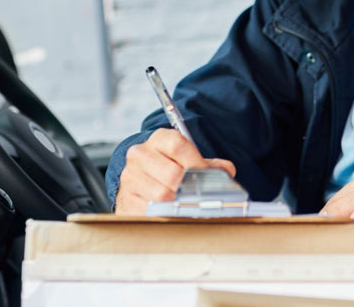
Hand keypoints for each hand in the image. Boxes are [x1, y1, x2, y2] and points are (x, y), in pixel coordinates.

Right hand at [114, 128, 236, 214]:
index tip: (207, 176)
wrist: (138, 181)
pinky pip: (150, 211)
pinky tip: (172, 213)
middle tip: (201, 196)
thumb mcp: (185, 159)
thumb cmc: (166, 168)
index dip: (197, 163)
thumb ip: (207, 165)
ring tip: (188, 206)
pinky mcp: (126, 199)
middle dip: (190, 188)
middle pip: (173, 174)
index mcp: (158, 140)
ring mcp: (131, 177)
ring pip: (162, 195)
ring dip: (178, 204)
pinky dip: (165, 215)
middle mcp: (140, 155)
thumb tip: (227, 171)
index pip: (178, 145)